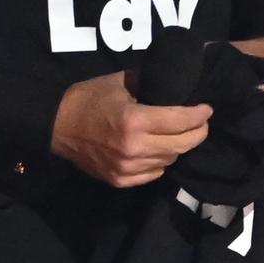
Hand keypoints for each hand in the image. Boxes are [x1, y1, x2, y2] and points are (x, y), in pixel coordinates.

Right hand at [50, 71, 211, 187]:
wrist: (56, 125)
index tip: (207, 109)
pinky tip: (159, 150)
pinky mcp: (120, 180)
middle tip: (201, 123)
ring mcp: (126, 167)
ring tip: (178, 134)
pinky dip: (161, 162)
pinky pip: (154, 174)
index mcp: (135, 121)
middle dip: (198, 132)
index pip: (181, 121)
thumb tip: (179, 86)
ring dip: (178, 147)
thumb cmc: (90, 98)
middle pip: (182, 145)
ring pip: (170, 160)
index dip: (200, 115)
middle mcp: (134, 148)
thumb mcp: (122, 82)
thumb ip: (152, 85)